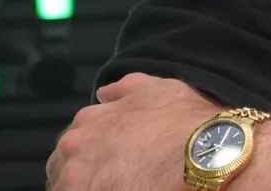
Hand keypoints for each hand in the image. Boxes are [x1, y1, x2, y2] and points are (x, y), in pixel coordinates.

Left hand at [46, 72, 221, 190]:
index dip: (92, 157)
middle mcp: (75, 149)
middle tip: (116, 180)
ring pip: (70, 188)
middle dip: (86, 175)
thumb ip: (124, 90)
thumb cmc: (185, 123)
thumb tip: (105, 93)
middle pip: (65, 170)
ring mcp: (78, 181)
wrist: (206, 154)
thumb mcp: (157, 89)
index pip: (73, 146)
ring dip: (90, 187)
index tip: (110, 165)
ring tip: (124, 188)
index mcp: (87, 122)